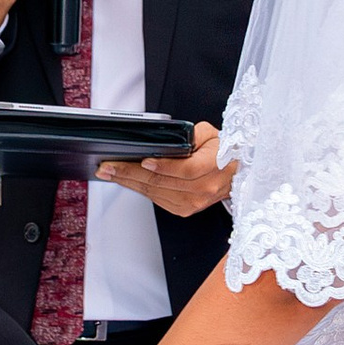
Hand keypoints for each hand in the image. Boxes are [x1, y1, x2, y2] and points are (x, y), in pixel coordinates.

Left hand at [99, 121, 233, 220]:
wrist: (236, 175)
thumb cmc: (225, 151)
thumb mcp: (212, 134)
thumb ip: (191, 135)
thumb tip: (168, 140)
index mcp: (213, 168)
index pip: (185, 170)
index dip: (162, 166)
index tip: (143, 160)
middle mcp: (203, 189)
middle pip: (161, 183)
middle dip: (130, 173)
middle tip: (107, 166)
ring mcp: (193, 203)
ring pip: (154, 193)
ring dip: (128, 182)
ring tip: (109, 172)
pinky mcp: (184, 210)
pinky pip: (156, 199)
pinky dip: (139, 189)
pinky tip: (125, 180)